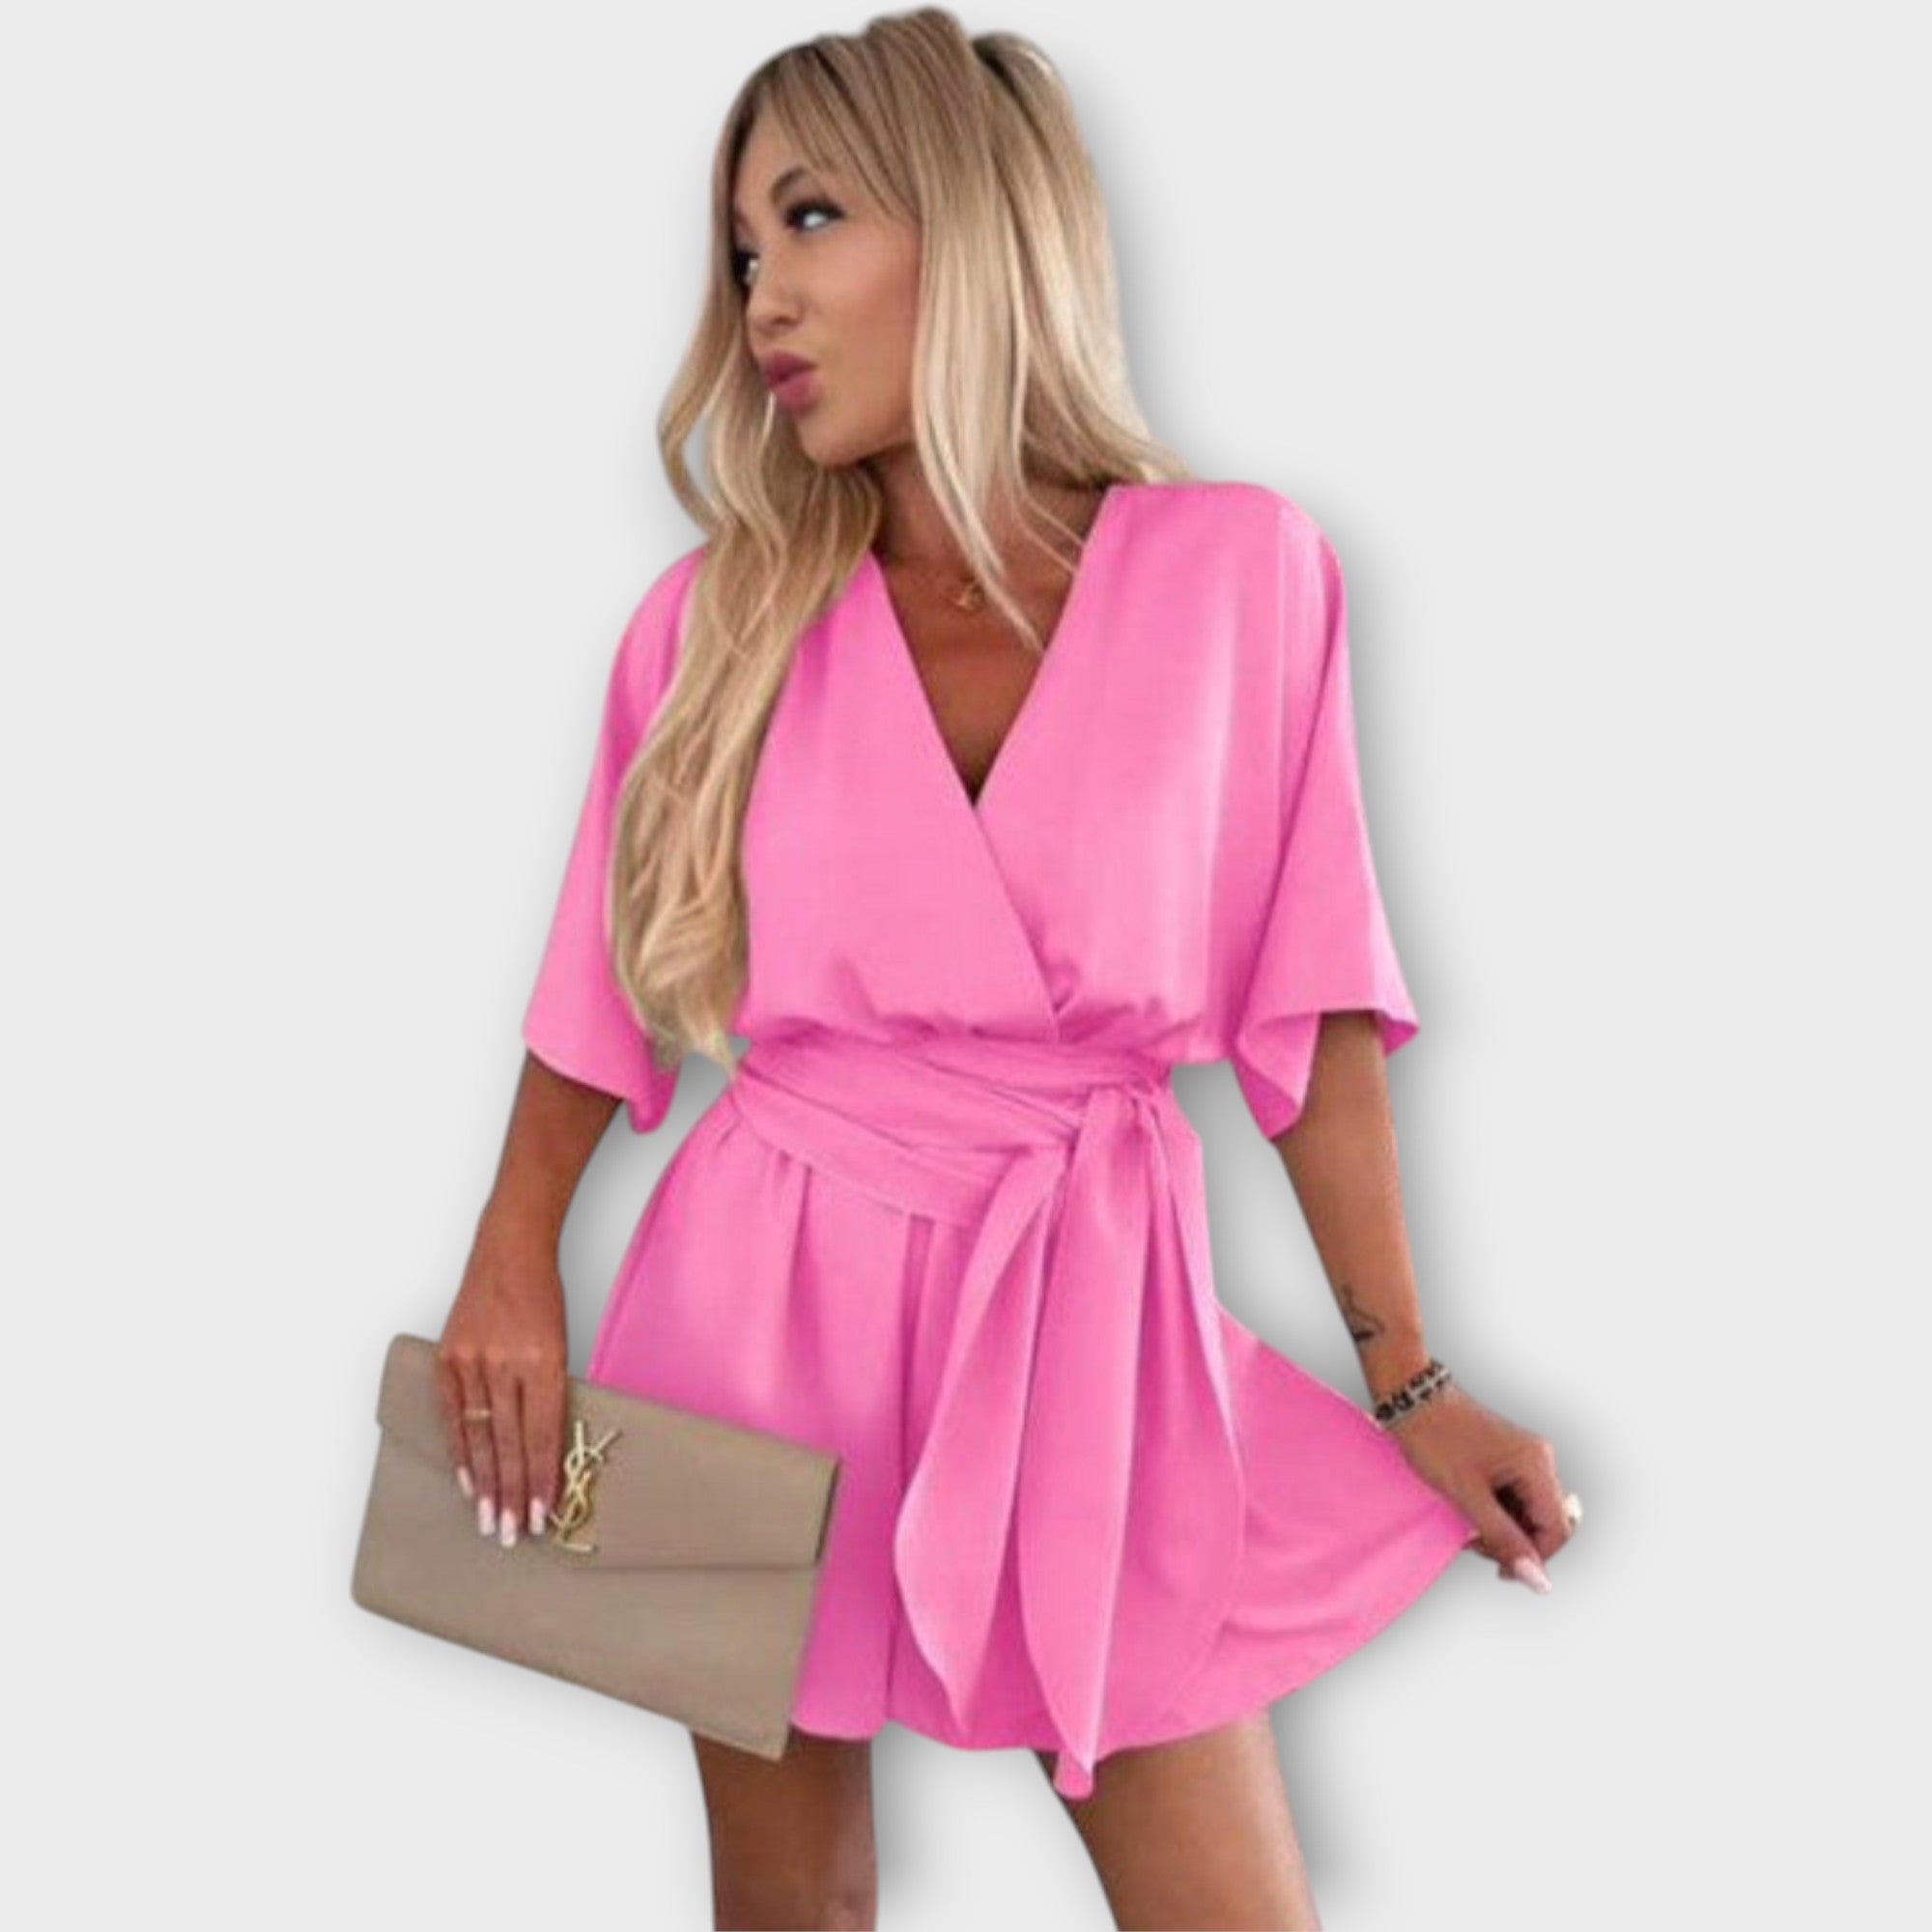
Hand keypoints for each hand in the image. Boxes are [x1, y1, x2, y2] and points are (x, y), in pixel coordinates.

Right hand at [435, 1217, 568, 1549]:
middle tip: (515, 1535)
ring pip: (480, 1435)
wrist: (508, 1251)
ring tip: (490, 1522)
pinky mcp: (447, 1358)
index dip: (543, 1478)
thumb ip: (549, 1394)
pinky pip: (452, 1415)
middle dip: (514, 1493)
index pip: (543, 1433)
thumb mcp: (561, 1343)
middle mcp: (505, 1363)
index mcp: (543, 1360)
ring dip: (486, 1484)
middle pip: (511, 1442)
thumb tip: (545, 1452)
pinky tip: (467, 1482)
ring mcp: (472, 1361)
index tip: (546, 1514)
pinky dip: (461, 1451)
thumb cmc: (542, 1299)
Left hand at [1384, 1382, 1573, 1589]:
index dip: (1533, 1558)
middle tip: (1475, 1541)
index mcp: (1537, 1464)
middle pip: (1545, 1523)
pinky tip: (1469, 1510)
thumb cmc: (1434, 1440)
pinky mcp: (1508, 1459)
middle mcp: (1539, 1459)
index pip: (1557, 1529)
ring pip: (1528, 1514)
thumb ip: (1506, 1540)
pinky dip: (1494, 1513)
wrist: (1410, 1397)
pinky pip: (1513, 1499)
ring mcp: (1524, 1457)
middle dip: (1513, 1542)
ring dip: (1501, 1529)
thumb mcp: (1468, 1498)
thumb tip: (1539, 1581)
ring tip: (1467, 1524)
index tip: (1500, 1569)